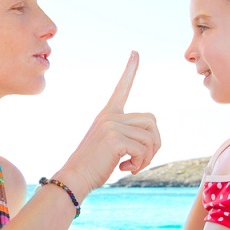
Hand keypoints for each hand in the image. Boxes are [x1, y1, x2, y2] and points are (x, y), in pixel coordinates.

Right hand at [56, 51, 160, 198]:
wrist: (75, 177)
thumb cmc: (93, 165)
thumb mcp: (111, 145)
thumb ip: (128, 135)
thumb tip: (153, 139)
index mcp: (108, 114)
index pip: (122, 88)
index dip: (130, 70)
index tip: (135, 52)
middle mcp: (110, 116)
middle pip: (151, 120)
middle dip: (155, 143)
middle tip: (142, 159)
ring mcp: (112, 125)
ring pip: (150, 138)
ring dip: (148, 157)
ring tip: (132, 166)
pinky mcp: (115, 139)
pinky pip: (143, 149)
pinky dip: (140, 163)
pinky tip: (125, 169)